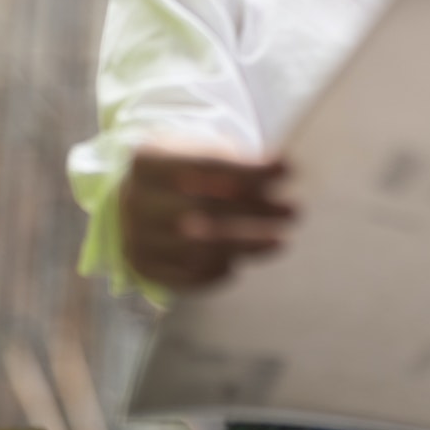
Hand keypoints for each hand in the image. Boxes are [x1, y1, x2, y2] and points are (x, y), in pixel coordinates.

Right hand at [121, 146, 295, 289]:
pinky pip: (187, 278)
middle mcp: (136, 200)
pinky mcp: (144, 268)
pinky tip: (242, 259)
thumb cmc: (185, 170)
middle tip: (292, 211)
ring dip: (245, 246)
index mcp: (148, 160)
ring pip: (196, 250)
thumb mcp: (204, 151)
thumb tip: (279, 173)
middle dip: (253, 213)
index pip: (204, 165)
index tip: (288, 168)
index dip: (249, 170)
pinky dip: (219, 271)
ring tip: (280, 239)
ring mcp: (136, 237)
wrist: (143, 197)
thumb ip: (237, 165)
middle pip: (201, 211)